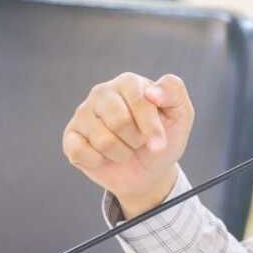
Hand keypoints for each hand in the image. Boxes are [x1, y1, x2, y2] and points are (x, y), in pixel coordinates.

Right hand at [62, 73, 193, 217]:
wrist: (149, 170)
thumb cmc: (163, 138)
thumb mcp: (181, 115)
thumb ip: (174, 92)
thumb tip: (151, 91)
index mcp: (129, 82)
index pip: (140, 100)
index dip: (152, 127)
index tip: (160, 144)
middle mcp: (102, 93)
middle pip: (120, 121)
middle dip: (136, 140)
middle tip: (139, 141)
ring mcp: (83, 113)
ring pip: (103, 141)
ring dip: (121, 153)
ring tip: (125, 148)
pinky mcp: (70, 136)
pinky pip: (81, 152)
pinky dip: (100, 161)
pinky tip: (105, 156)